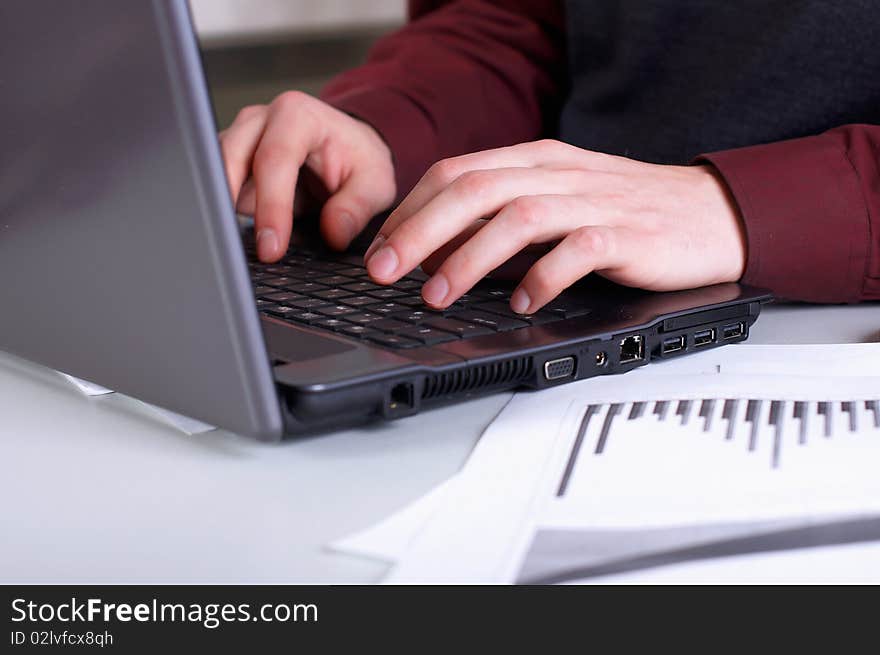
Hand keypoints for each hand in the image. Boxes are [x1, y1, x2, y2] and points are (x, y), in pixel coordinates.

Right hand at [220, 91, 396, 260]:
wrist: (349, 147)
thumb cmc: (360, 160)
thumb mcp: (374, 183)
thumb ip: (355, 207)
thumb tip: (333, 233)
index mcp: (298, 116)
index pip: (274, 160)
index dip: (270, 206)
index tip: (272, 247)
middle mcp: (262, 120)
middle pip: (230, 158)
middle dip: (231, 207)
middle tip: (244, 250)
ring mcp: (241, 137)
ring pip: (213, 168)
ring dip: (220, 207)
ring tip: (230, 245)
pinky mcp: (231, 158)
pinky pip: (214, 181)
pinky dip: (220, 208)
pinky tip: (229, 235)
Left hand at [364, 140, 746, 313]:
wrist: (712, 213)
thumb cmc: (628, 213)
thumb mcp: (557, 203)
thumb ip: (502, 218)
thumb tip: (437, 252)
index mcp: (536, 161)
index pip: (457, 173)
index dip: (411, 211)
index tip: (380, 250)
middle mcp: (560, 174)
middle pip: (474, 190)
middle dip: (419, 231)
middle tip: (384, 271)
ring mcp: (595, 202)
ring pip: (517, 218)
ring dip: (468, 258)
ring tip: (436, 295)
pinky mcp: (627, 234)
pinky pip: (576, 251)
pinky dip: (541, 278)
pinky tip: (522, 304)